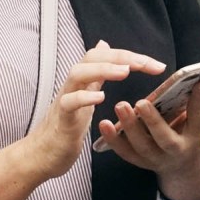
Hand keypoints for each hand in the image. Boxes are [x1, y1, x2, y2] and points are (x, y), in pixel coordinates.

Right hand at [18, 41, 162, 183]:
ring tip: (125, 72)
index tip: (157, 66)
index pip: (105, 56)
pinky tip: (100, 98)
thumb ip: (96, 73)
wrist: (42, 154)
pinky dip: (84, 98)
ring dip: (102, 69)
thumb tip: (103, 45)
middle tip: (146, 63)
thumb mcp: (85, 95)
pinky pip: (68, 103)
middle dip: (121, 56)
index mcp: (83, 81)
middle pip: (92, 57)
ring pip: (77, 73)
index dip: (131, 56)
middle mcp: (73, 85)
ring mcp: (64, 100)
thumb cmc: (66, 126)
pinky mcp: (61, 119)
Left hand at [99, 77, 199, 199]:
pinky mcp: (139, 161)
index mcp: (197, 137)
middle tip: (141, 102)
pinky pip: (125, 153)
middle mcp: (176, 150)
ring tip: (120, 106)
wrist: (184, 167)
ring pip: (141, 146)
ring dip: (129, 127)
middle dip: (153, 121)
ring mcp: (156, 158)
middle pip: (165, 138)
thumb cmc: (194, 134)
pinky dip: (113, 140)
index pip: (199, 117)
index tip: (198, 80)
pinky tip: (103, 123)